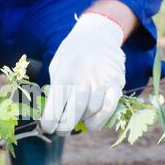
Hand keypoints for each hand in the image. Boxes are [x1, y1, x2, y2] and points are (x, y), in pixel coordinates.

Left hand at [40, 13, 125, 134]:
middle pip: (74, 112)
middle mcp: (84, 78)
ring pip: (92, 112)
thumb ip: (55, 90)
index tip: (48, 127)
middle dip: (64, 127)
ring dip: (82, 121)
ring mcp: (102, 81)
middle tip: (60, 130)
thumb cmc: (71, 55)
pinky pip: (109, 108)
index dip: (50, 122)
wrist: (97, 34)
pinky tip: (92, 121)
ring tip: (76, 119)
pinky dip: (100, 119)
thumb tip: (52, 116)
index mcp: (65, 73)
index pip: (56, 105)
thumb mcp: (57, 66)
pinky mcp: (116, 83)